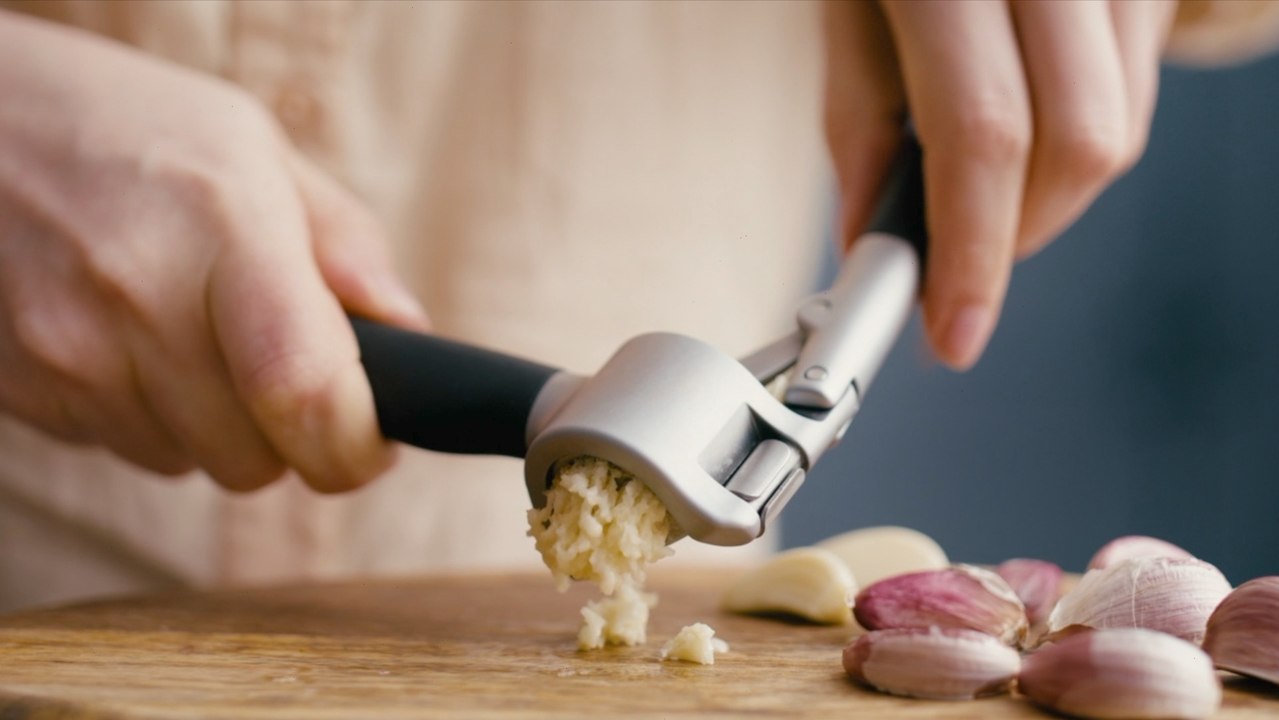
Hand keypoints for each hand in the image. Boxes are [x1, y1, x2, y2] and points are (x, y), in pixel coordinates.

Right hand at [0, 12, 428, 491]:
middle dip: (286, 434)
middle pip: (253, 459)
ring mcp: (65, 352)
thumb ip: (343, 244)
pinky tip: (123, 335)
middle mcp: (138, 300)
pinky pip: (117, 445)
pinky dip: (142, 411)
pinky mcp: (19, 388)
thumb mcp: (252, 146)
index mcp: (225, 227)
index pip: (304, 393)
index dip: (353, 446)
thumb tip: (408, 335)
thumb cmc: (125, 122)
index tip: (373, 444)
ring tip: (184, 328)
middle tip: (278, 367)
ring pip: (185, 462)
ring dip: (209, 423)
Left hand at [824, 0, 1177, 368]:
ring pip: (1117, 131)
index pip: (981, 133)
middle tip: (957, 264)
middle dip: (1015, 237)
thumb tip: (870, 243)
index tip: (953, 334)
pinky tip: (1026, 127)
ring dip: (1045, 197)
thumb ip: (860, 119)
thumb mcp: (842, 4)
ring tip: (978, 182)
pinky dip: (1076, 144)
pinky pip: (1133, 92)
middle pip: (1080, 146)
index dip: (971, 253)